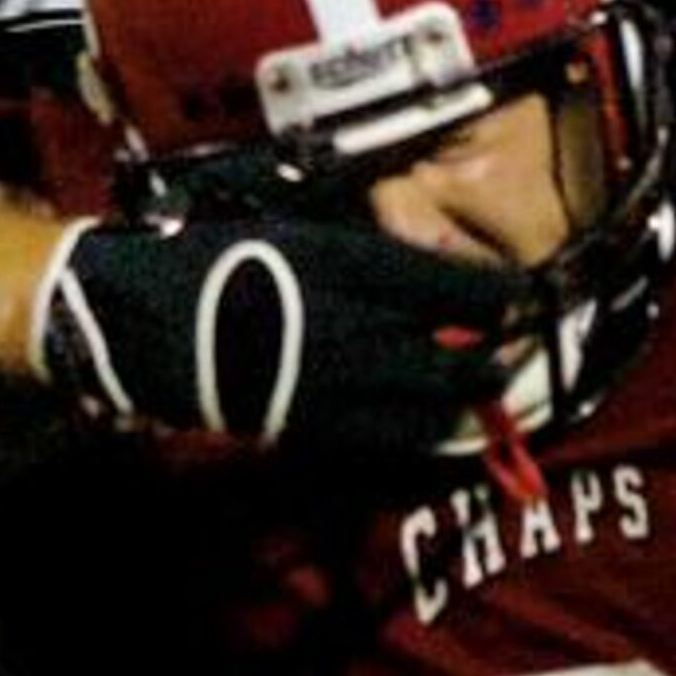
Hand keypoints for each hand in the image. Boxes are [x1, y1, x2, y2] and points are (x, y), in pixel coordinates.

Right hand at [33, 218, 523, 454]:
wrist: (151, 317)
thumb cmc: (228, 256)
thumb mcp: (310, 232)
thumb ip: (377, 255)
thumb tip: (439, 272)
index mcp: (365, 270)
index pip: (472, 292)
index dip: (512, 299)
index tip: (524, 298)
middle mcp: (366, 333)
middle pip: (471, 367)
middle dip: (501, 365)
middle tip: (507, 356)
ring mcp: (344, 389)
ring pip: (439, 417)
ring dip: (468, 411)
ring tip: (475, 400)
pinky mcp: (317, 428)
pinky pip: (392, 444)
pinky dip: (422, 436)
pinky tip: (429, 426)